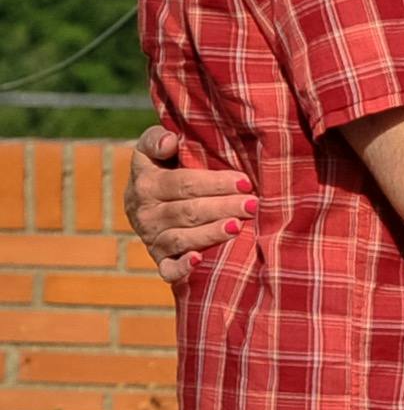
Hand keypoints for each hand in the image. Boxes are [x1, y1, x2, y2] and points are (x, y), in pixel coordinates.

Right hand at [123, 123, 250, 282]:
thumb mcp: (153, 149)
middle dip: (222, 207)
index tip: (244, 181)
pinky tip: (198, 261)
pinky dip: (180, 268)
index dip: (214, 183)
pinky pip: (167, 269)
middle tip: (252, 205)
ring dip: (209, 234)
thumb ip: (157, 140)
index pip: (182, 183)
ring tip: (237, 227)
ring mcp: (152, 238)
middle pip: (186, 211)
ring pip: (180, 238)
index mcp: (146, 184)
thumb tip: (170, 141)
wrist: (148, 199)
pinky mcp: (160, 259)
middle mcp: (145, 213)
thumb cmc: (164, 166)